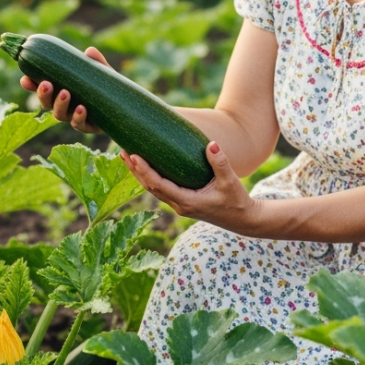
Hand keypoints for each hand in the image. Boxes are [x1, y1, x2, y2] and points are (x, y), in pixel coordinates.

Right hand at [19, 46, 108, 132]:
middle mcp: (64, 105)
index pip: (41, 88)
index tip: (25, 78)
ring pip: (59, 115)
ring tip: (65, 93)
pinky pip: (79, 124)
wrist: (124, 107)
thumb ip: (96, 62)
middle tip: (46, 84)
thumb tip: (89, 51)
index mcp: (61, 90)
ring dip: (59, 104)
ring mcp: (74, 117)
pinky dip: (78, 117)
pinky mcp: (87, 126)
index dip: (30, 85)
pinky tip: (82, 108)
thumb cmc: (107, 87)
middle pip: (46, 103)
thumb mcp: (102, 72)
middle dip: (43, 94)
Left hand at [122, 141, 261, 232]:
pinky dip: (150, 178)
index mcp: (187, 202)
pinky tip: (145, 167)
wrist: (242, 220)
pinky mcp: (183, 202)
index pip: (159, 185)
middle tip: (122, 151)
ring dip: (139, 174)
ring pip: (153, 190)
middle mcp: (179, 205)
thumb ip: (220, 163)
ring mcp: (179, 205)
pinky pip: (161, 189)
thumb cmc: (237, 201)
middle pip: (150, 187)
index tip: (134, 156)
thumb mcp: (230, 181)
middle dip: (135, 170)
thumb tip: (211, 144)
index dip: (145, 171)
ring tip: (127, 157)